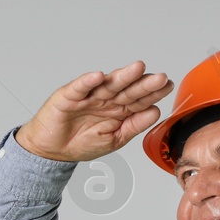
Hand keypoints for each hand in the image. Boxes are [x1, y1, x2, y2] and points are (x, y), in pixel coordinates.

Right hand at [14, 60, 173, 162]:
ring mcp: (89, 96)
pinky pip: (80, 87)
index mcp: (118, 110)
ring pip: (108, 84)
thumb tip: (155, 112)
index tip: (167, 86)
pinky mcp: (69, 96)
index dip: (153, 93)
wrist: (51, 151)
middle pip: (128, 89)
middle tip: (159, 78)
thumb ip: (134, 126)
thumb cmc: (80, 143)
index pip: (139, 99)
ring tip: (138, 68)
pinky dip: (88, 81)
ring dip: (122, 76)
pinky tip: (99, 76)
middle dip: (144, 83)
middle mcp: (106, 99)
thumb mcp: (114, 139)